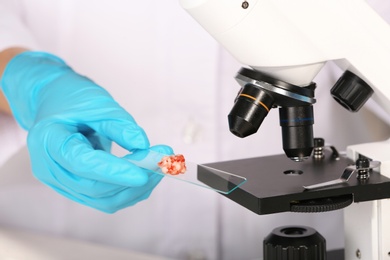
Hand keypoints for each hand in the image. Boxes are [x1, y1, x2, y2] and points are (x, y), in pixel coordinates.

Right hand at [1, 51, 171, 212]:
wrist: (54, 102)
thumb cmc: (73, 98)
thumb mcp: (98, 103)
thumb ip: (120, 126)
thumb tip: (144, 147)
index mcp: (49, 141)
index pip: (83, 163)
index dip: (115, 171)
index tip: (144, 172)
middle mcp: (50, 168)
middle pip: (95, 188)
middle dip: (133, 180)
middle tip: (163, 163)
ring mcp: (62, 182)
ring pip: (103, 200)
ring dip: (136, 189)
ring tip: (159, 167)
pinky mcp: (76, 188)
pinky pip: (105, 199)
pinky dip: (129, 191)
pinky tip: (147, 176)